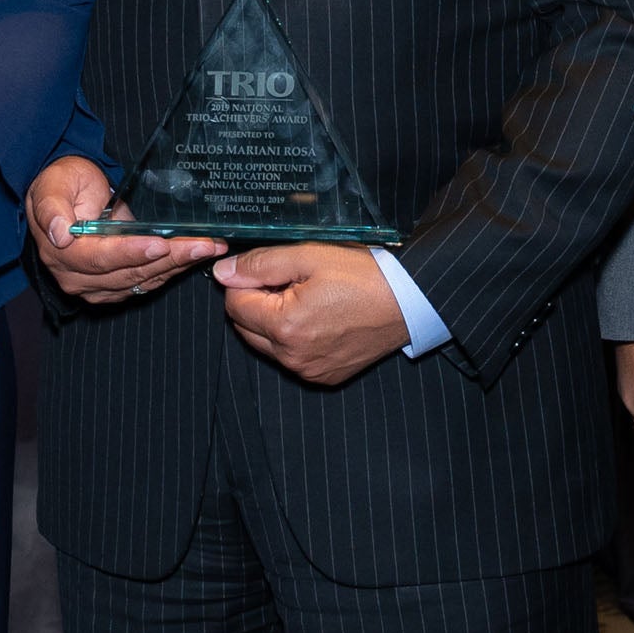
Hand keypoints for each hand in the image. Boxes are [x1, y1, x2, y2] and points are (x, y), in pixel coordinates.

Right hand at [25, 153, 220, 303]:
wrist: (66, 193)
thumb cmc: (61, 184)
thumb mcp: (51, 185)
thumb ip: (51, 207)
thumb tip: (60, 233)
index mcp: (62, 255)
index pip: (100, 258)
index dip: (131, 252)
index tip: (160, 244)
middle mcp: (78, 277)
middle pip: (129, 272)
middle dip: (170, 259)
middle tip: (203, 244)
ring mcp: (98, 286)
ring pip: (144, 279)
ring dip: (179, 264)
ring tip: (209, 247)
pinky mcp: (116, 286)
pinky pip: (148, 281)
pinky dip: (173, 269)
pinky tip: (196, 255)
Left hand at [217, 243, 408, 386]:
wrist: (410, 302)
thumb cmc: (364, 276)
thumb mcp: (310, 256)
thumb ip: (261, 264)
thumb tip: (223, 273)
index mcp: (284, 326)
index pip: (234, 304)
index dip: (246, 281)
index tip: (271, 269)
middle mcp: (292, 356)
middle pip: (245, 327)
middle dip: (257, 303)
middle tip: (290, 282)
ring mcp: (308, 370)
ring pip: (266, 344)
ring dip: (273, 322)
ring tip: (307, 299)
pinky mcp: (324, 376)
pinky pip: (291, 358)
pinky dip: (294, 339)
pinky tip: (320, 318)